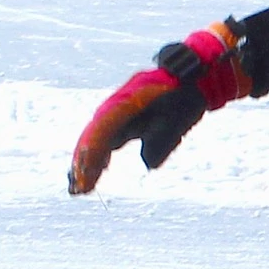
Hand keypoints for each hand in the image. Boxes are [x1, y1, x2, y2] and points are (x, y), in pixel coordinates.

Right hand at [69, 23, 248, 192]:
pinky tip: (99, 169)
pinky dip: (100, 153)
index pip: (101, 132)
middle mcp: (116, 106)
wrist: (189, 78)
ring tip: (80, 186)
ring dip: (87, 160)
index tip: (86, 179)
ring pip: (95, 136)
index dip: (91, 157)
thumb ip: (162, 141)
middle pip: (92, 136)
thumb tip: (147, 164)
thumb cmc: (184, 98)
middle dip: (83, 163)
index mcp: (127, 104)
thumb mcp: (177, 119)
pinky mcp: (123, 116)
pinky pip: (106, 136)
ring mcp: (117, 110)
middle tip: (78, 189)